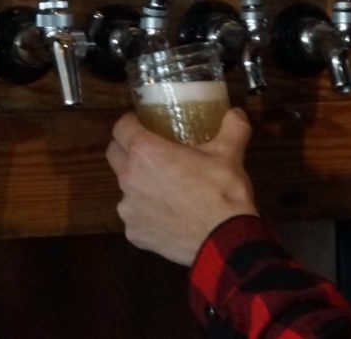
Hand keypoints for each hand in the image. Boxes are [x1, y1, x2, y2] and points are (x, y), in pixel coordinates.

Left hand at [107, 107, 259, 265]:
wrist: (224, 239)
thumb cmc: (222, 191)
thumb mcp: (230, 153)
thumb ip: (232, 127)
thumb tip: (236, 112)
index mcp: (146, 153)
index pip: (121, 127)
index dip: (130, 122)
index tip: (143, 123)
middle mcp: (129, 178)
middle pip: (114, 155)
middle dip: (127, 149)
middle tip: (152, 151)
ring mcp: (128, 210)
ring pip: (125, 188)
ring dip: (138, 183)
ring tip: (165, 188)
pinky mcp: (134, 234)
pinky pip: (136, 217)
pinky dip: (147, 213)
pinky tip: (169, 216)